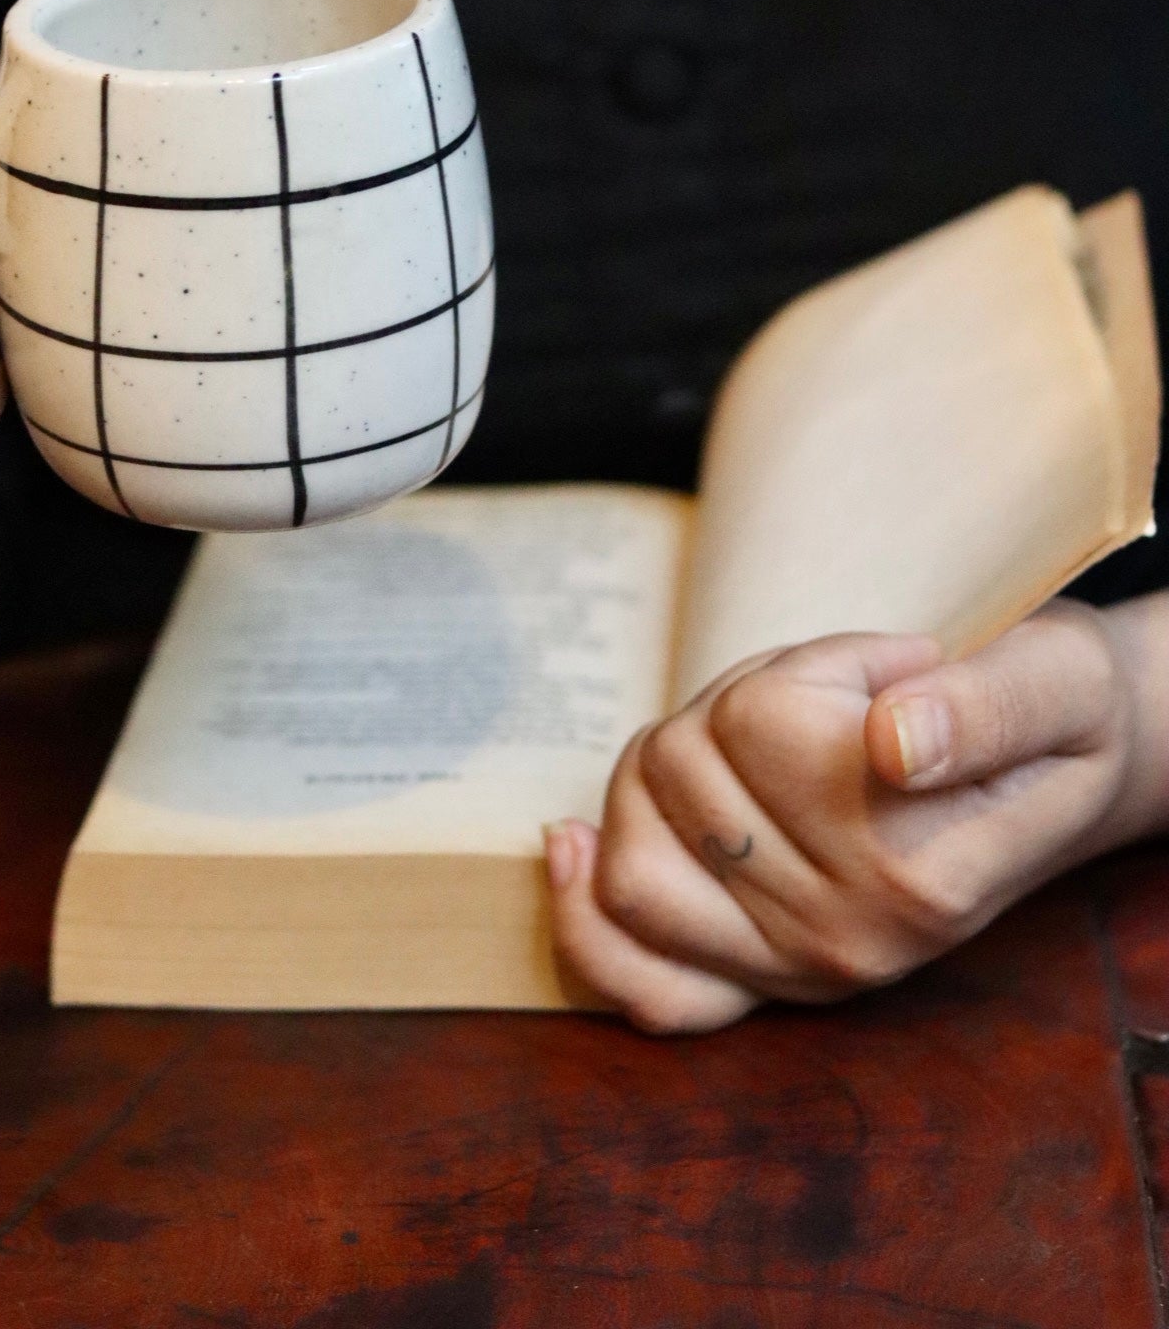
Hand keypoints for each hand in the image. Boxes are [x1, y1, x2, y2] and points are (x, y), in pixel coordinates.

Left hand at [545, 599, 1162, 1032]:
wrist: (1073, 784)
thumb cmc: (1057, 720)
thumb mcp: (1056, 680)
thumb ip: (985, 707)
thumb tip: (892, 740)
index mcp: (918, 876)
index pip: (766, 722)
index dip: (813, 665)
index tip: (897, 665)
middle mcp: (849, 944)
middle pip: (684, 765)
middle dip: (737, 699)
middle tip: (836, 700)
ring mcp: (794, 972)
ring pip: (633, 839)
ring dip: (669, 762)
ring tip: (762, 743)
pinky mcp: (754, 979)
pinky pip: (633, 975)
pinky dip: (584, 914)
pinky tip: (570, 844)